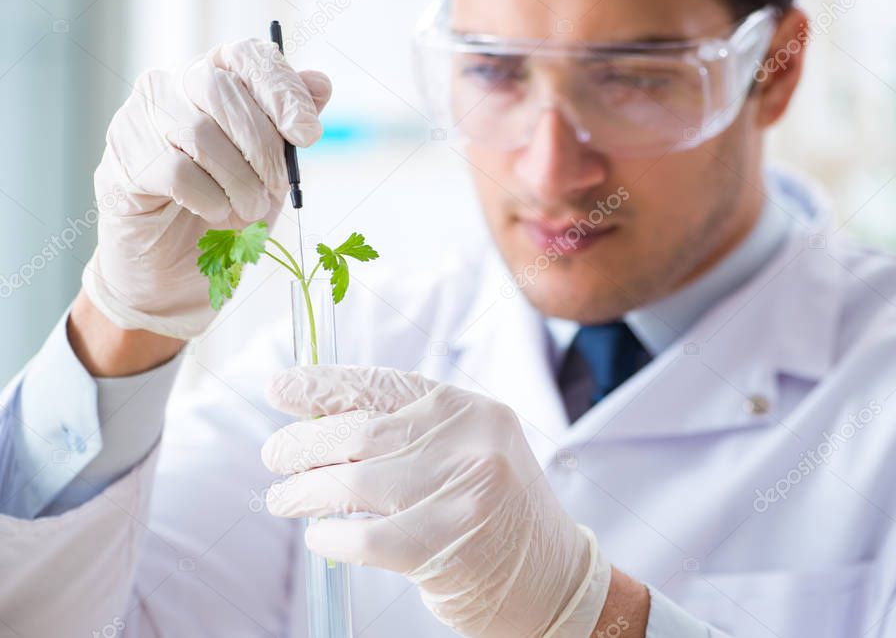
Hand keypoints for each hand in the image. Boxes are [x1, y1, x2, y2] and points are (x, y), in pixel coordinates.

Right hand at [83, 40, 331, 339]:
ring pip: (199, 134)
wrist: (176, 269)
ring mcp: (138, 120)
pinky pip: (176, 173)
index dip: (282, 90)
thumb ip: (292, 125)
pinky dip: (210, 200)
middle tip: (277, 187)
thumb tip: (320, 83)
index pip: (247, 56)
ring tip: (248, 210)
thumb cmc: (226, 207)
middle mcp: (170, 86)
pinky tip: (215, 213)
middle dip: (263, 147)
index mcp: (214, 76)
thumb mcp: (272, 168)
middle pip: (222, 91)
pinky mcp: (123, 162)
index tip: (308, 134)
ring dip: (240, 182)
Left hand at [261, 366, 612, 637]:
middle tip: (274, 455)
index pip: (382, 385)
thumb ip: (405, 432)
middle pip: (358, 433)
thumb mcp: (464, 451)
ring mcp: (461, 491)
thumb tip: (315, 419)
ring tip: (283, 498)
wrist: (552, 579)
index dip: (323, 385)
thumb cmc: (495, 512)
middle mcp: (469, 441)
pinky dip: (329, 537)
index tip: (279, 389)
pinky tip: (321, 537)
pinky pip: (363, 537)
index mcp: (469, 409)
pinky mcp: (447, 544)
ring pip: (352, 483)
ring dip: (303, 491)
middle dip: (302, 444)